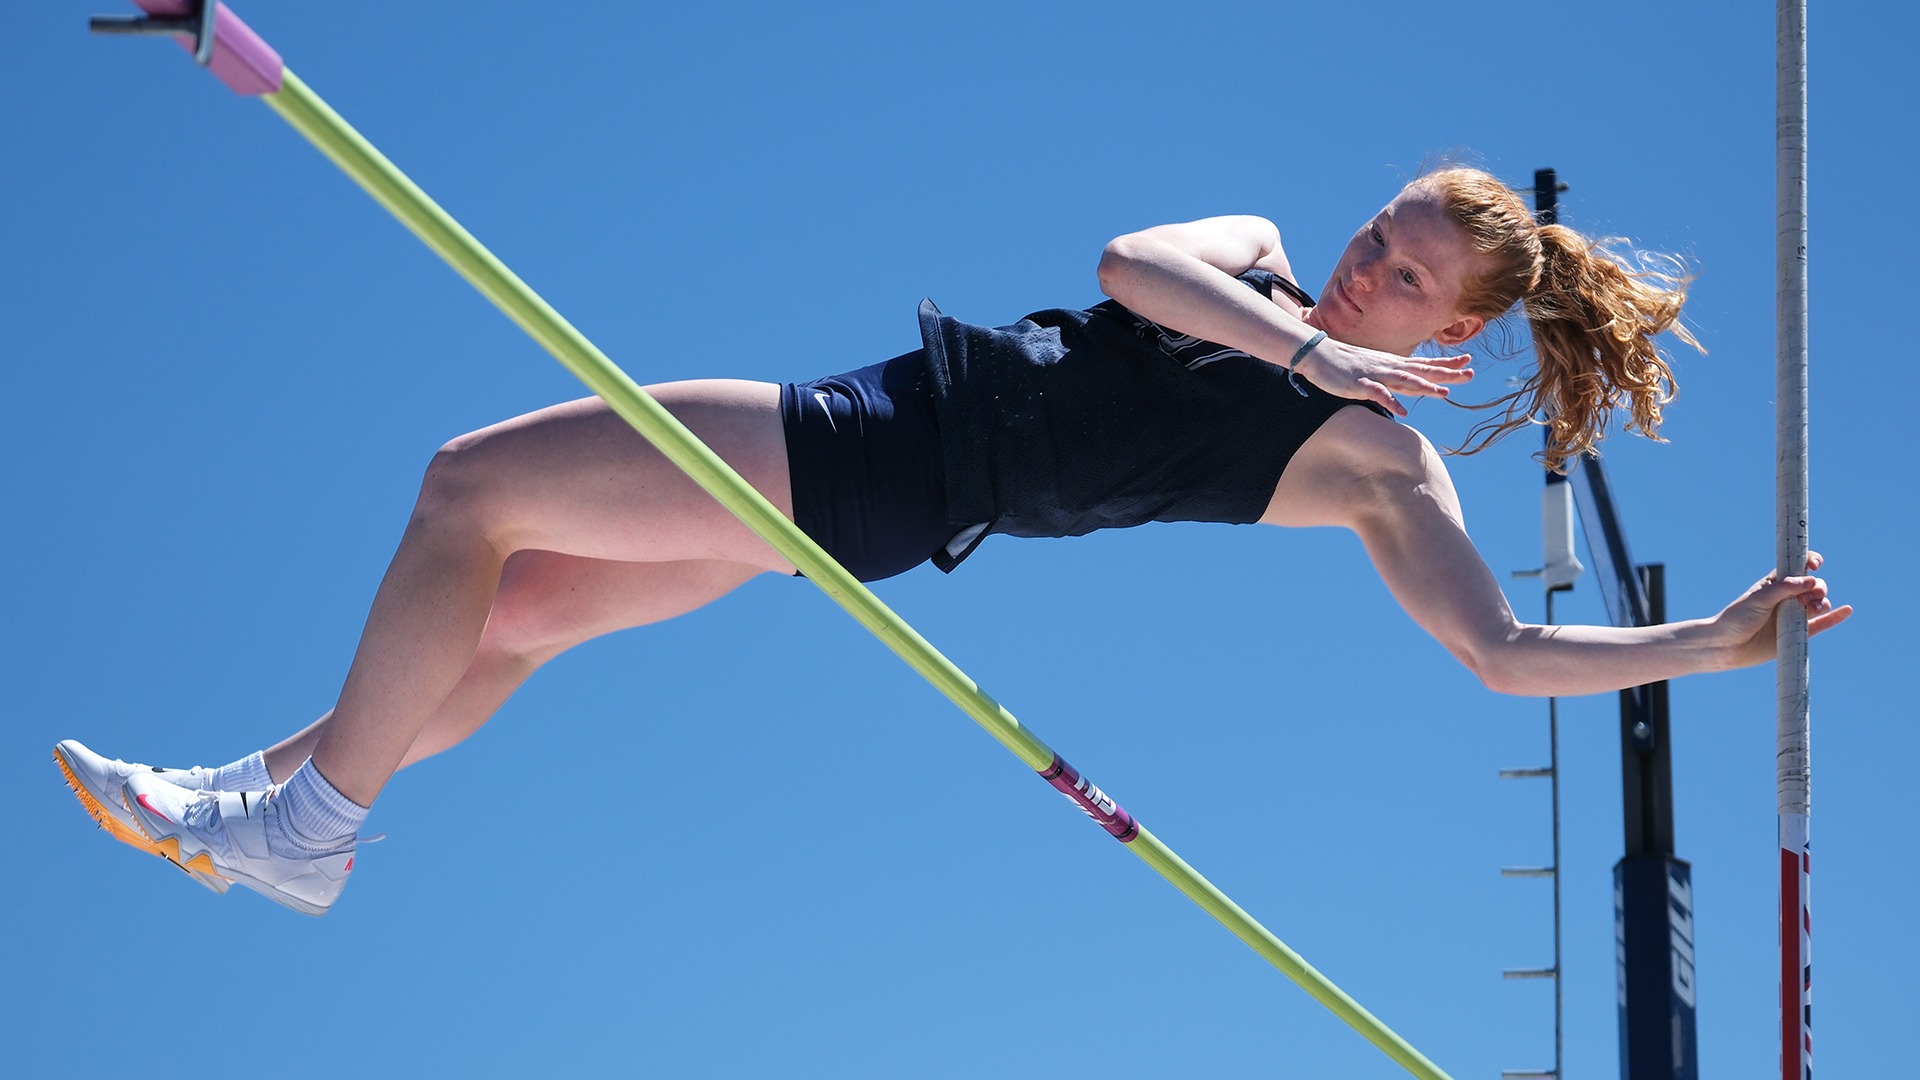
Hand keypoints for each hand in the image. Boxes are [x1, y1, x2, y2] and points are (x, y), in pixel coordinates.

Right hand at [1292, 339, 1474, 417]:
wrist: (1318, 354)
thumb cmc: (1345, 363)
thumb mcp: (1374, 369)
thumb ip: (1392, 379)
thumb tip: (1409, 388)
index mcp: (1393, 364)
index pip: (1425, 364)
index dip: (1446, 364)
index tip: (1467, 362)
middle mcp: (1389, 367)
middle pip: (1421, 371)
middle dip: (1446, 373)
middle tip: (1470, 374)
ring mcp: (1375, 374)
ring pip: (1404, 381)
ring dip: (1424, 387)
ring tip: (1443, 393)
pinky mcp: (1359, 383)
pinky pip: (1378, 394)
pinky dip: (1391, 401)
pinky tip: (1402, 411)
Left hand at [1710, 551, 1852, 669]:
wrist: (1725, 647)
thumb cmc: (1736, 619)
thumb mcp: (1758, 599)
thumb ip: (1784, 588)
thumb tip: (1812, 579)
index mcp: (1776, 584)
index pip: (1798, 566)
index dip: (1810, 561)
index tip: (1815, 564)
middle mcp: (1787, 597)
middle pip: (1814, 586)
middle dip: (1817, 588)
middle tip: (1803, 600)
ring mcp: (1794, 615)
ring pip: (1819, 604)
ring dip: (1822, 603)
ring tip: (1810, 610)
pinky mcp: (1798, 633)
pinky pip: (1822, 624)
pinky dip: (1835, 617)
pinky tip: (1847, 610)